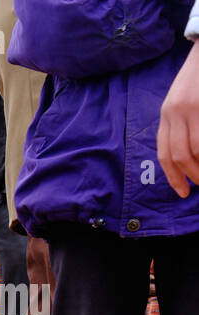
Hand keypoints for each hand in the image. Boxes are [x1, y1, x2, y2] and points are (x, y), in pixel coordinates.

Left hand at [159, 41, 198, 196]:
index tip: (182, 191)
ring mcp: (190, 108)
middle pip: (178, 155)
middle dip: (190, 175)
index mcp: (166, 114)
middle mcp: (174, 112)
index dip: (173, 176)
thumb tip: (186, 157)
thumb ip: (180, 125)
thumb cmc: (198, 78)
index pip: (164, 153)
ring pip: (194, 149)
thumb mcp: (182, 101)